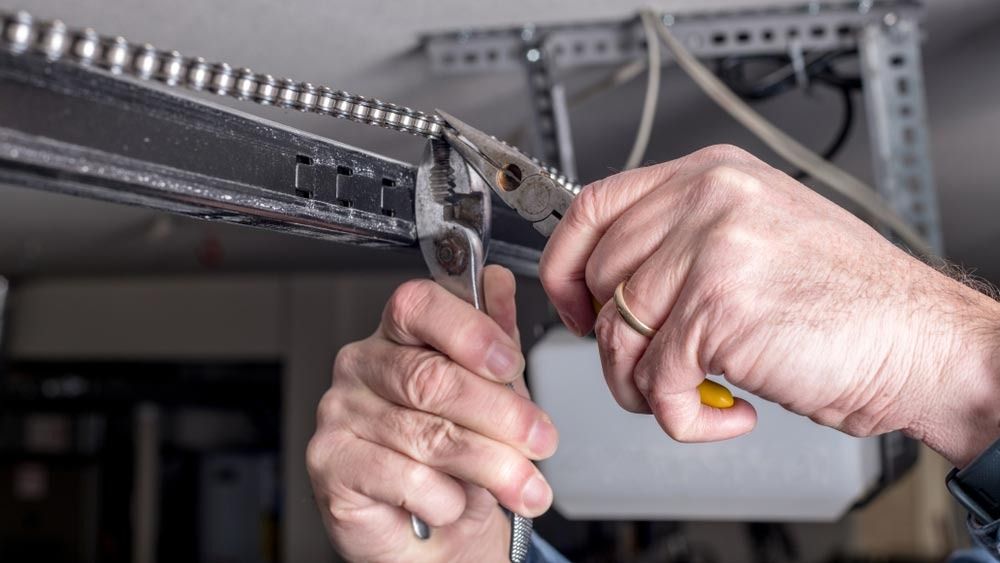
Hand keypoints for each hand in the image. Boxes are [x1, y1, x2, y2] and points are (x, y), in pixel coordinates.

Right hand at [307, 266, 556, 561]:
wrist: (432, 535)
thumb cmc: (456, 461)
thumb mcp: (490, 396)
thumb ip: (494, 341)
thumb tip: (499, 285)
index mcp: (399, 335)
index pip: (420, 306)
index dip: (469, 331)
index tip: (511, 364)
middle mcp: (363, 365)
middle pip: (431, 377)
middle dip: (501, 413)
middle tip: (541, 439)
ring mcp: (340, 412)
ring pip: (427, 433)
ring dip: (490, 465)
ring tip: (525, 486)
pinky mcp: (330, 462)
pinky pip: (403, 477)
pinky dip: (444, 497)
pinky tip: (453, 503)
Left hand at [540, 144, 999, 466]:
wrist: (923, 343)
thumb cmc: (851, 302)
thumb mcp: (758, 234)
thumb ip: (683, 240)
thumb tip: (611, 283)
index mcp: (710, 175)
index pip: (594, 208)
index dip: (566, 266)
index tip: (574, 307)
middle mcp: (705, 201)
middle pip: (598, 279)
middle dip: (613, 344)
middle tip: (653, 369)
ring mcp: (709, 251)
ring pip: (616, 335)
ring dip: (647, 387)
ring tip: (695, 395)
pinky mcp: (716, 311)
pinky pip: (656, 383)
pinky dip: (685, 419)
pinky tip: (731, 411)